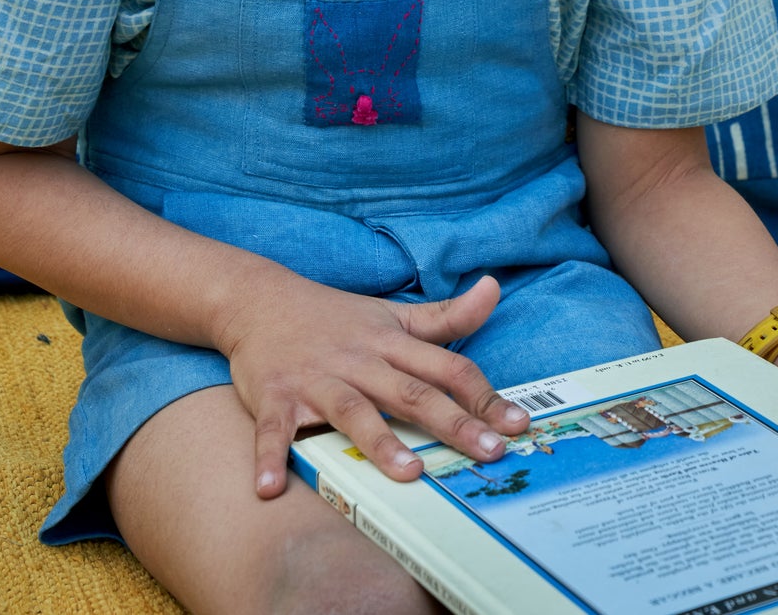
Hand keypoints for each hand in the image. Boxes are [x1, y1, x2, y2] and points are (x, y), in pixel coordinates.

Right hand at [216, 269, 531, 497]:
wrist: (259, 299)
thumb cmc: (334, 317)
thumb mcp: (392, 313)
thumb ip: (446, 315)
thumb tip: (495, 288)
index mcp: (390, 344)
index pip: (447, 368)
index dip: (483, 396)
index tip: (518, 425)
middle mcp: (359, 361)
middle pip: (412, 393)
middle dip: (453, 423)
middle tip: (490, 453)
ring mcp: (316, 380)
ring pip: (352, 410)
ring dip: (379, 441)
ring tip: (409, 473)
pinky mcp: (274, 396)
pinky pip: (273, 430)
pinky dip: (270, 457)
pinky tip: (269, 489)